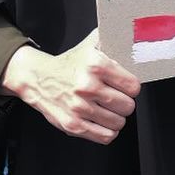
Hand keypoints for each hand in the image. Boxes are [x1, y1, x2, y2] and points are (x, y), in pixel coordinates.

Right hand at [0, 28, 139, 143]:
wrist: (39, 78)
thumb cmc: (70, 63)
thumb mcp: (91, 45)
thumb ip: (113, 41)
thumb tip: (136, 38)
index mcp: (96, 65)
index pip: (132, 86)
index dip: (132, 87)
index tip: (127, 86)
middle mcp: (88, 87)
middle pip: (127, 106)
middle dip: (126, 103)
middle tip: (118, 98)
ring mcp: (80, 108)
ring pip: (118, 123)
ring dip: (117, 117)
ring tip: (110, 109)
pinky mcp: (72, 125)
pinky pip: (104, 137)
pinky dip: (108, 131)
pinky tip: (103, 121)